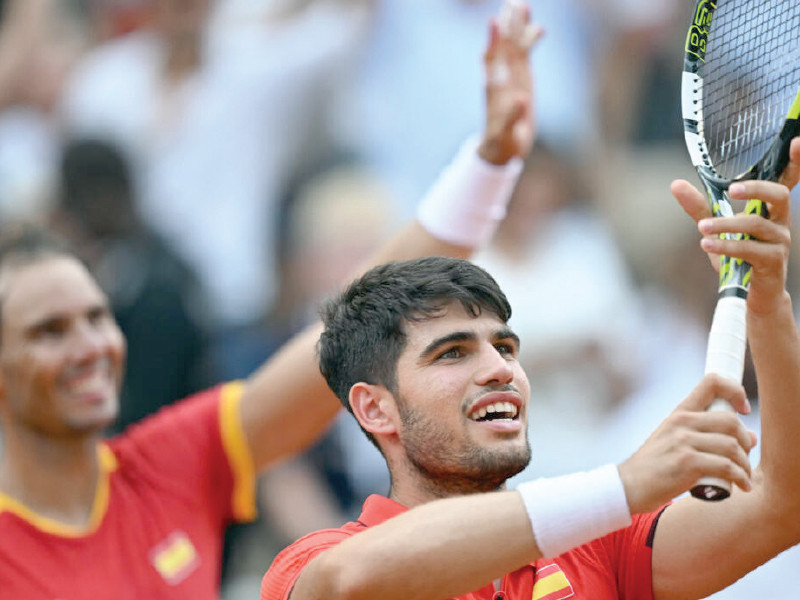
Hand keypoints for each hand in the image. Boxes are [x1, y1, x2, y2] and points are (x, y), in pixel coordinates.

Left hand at [478, 0, 543, 164]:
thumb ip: (512, 116)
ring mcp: (512, 75)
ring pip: (514, 46)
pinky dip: (530, 41)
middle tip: (513, 3)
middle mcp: (501, 78)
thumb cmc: (503, 141)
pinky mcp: (522, 77)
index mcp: (495, 89)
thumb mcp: (507, 133)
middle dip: (508, 25)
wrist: (504, 145)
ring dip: (518, 26)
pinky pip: (525, 54)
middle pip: (504, 46)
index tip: (494, 22)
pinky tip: (538, 27)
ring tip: (522, 4)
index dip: (493, 42)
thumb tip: (521, 100)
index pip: (492, 60)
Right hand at [618, 374, 755, 513]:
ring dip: (745, 464)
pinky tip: (743, 485)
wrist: (630, 486)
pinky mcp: (687, 463)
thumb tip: (752, 436)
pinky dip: (741, 477)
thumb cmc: (656, 466)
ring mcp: (683, 442)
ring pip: (732, 446)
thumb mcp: (675, 440)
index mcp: (679, 413)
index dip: (735, 391)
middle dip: (746, 440)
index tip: (743, 410)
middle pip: (731, 421)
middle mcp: (681, 422)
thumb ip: (708, 436)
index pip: (712, 382)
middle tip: (745, 456)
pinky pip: (726, 466)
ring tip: (745, 476)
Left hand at [671, 136, 799, 276]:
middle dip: (756, 189)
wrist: (749, 294)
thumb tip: (675, 183)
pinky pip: (749, 249)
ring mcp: (779, 242)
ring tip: (702, 229)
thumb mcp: (716, 228)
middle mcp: (781, 222)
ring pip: (756, 224)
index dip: (796, 161)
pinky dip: (725, 246)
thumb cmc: (738, 257)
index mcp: (771, 210)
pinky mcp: (772, 262)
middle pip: (779, 195)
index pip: (788, 180)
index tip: (797, 141)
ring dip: (725, 225)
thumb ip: (699, 207)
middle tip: (732, 190)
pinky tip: (706, 244)